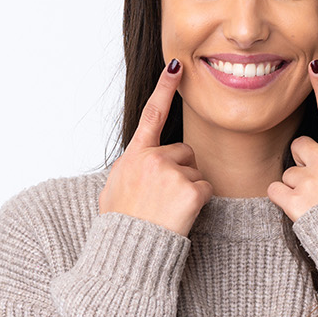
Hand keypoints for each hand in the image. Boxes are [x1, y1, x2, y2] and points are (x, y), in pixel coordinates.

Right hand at [98, 58, 212, 237]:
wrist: (127, 252)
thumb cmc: (120, 226)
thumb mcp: (113, 190)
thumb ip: (128, 171)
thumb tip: (134, 169)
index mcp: (133, 156)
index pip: (151, 114)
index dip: (164, 87)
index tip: (176, 64)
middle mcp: (151, 158)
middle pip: (183, 152)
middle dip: (180, 171)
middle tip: (163, 198)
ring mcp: (171, 173)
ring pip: (195, 171)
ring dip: (188, 189)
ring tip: (168, 209)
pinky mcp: (189, 189)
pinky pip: (204, 190)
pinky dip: (197, 204)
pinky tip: (179, 216)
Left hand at [267, 58, 317, 221]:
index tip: (314, 65)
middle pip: (299, 146)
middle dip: (302, 162)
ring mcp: (311, 180)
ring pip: (287, 172)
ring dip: (295, 187)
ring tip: (316, 205)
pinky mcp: (295, 200)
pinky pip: (274, 190)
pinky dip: (282, 201)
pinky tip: (300, 211)